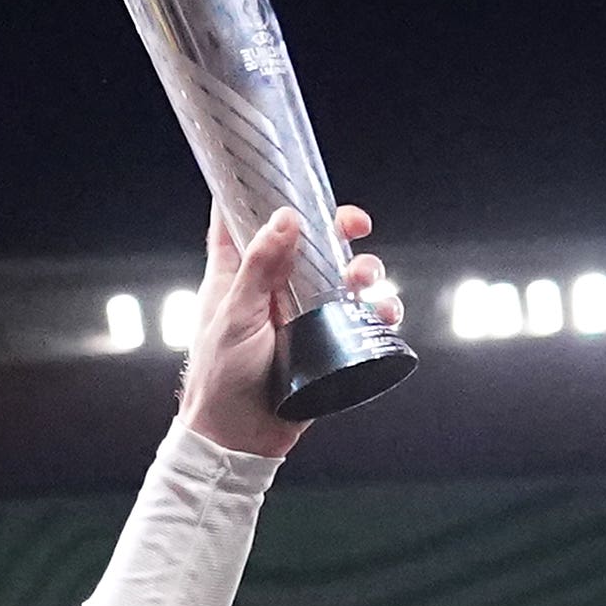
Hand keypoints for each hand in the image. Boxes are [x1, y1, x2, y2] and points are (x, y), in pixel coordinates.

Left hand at [182, 203, 393, 461]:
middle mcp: (271, 287)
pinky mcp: (324, 342)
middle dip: (336, 228)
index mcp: (237, 274)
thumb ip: (260, 268)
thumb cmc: (220, 379)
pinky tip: (384, 313)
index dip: (261, 190)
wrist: (238, 440)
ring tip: (367, 279)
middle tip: (355, 225)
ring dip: (363, 269)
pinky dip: (378, 310)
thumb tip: (287, 217)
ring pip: (340, 276)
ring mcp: (300, 313)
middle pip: (308, 241)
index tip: (283, 165)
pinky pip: (360, 318)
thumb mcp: (235, 318)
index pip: (241, 219)